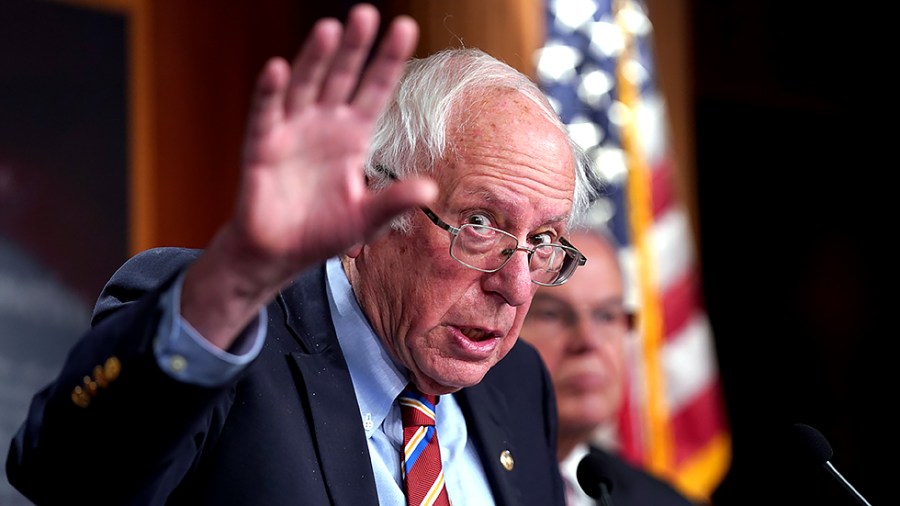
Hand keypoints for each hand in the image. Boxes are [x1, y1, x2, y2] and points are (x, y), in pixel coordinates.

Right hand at [233, 3, 433, 279]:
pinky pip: (266, 113)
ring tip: (329, 28)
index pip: (375, 90)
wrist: (278, 253)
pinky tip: (277, 69)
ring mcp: (292, 130)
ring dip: (315, 58)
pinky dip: (270, 92)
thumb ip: (394, 201)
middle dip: (354, 47)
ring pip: (306, 85)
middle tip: (367, 14)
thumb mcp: (366, 219)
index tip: (405, 26)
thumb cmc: (322, 231)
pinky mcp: (262, 145)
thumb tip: (430, 189)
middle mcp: (324, 124)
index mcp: (353, 135)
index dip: (388, 60)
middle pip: (342, 77)